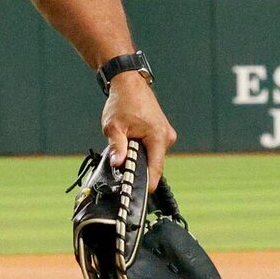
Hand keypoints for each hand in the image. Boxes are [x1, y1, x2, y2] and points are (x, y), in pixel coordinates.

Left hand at [103, 73, 175, 190]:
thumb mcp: (113, 126)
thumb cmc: (122, 102)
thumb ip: (117, 146)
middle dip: (139, 170)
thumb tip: (118, 164)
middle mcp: (166, 137)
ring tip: (126, 153)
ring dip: (140, 159)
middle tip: (123, 172)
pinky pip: (153, 149)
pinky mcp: (162, 133)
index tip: (136, 194)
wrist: (129, 84)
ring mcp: (166, 135)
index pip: (155, 169)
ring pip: (153, 157)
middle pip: (154, 165)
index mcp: (157, 136)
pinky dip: (143, 151)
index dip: (147, 184)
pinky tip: (132, 146)